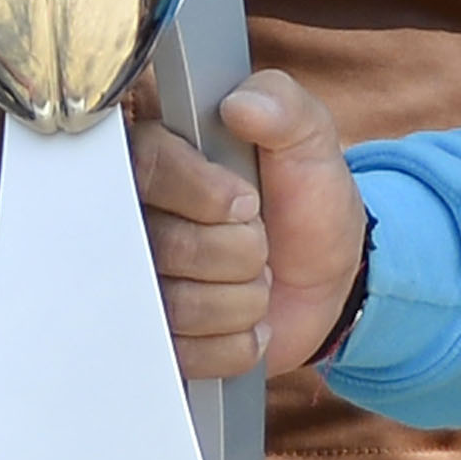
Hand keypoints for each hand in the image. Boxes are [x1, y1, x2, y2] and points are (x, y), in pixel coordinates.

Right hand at [133, 69, 368, 380]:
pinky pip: (182, 355)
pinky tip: (247, 322)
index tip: (247, 201)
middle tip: (260, 240)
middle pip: (163, 245)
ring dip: (241, 299)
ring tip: (257, 279)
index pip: (146, 168)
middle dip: (239, 251)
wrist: (327, 278)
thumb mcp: (310, 142)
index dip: (202, 193)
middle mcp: (133, 220)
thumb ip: (284, 107)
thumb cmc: (306, 199)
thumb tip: (242, 103)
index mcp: (158, 156)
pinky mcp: (152, 342)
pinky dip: (234, 343)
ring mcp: (136, 285)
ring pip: (173, 305)